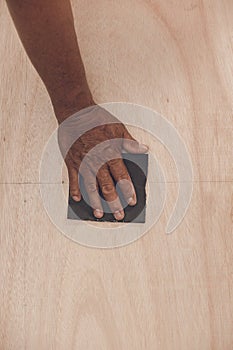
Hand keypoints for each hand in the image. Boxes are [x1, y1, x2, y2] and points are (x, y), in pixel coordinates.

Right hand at [58, 104, 147, 219]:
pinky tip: (77, 199)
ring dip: (96, 202)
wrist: (75, 112)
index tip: (132, 201)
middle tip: (119, 214)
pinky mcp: (72, 162)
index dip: (128, 190)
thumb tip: (143, 149)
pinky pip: (73, 179)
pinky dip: (75, 190)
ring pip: (91, 187)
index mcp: (111, 154)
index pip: (122, 177)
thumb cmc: (96, 118)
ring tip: (100, 214)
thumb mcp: (118, 128)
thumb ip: (130, 142)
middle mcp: (97, 162)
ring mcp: (83, 163)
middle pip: (107, 187)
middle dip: (114, 203)